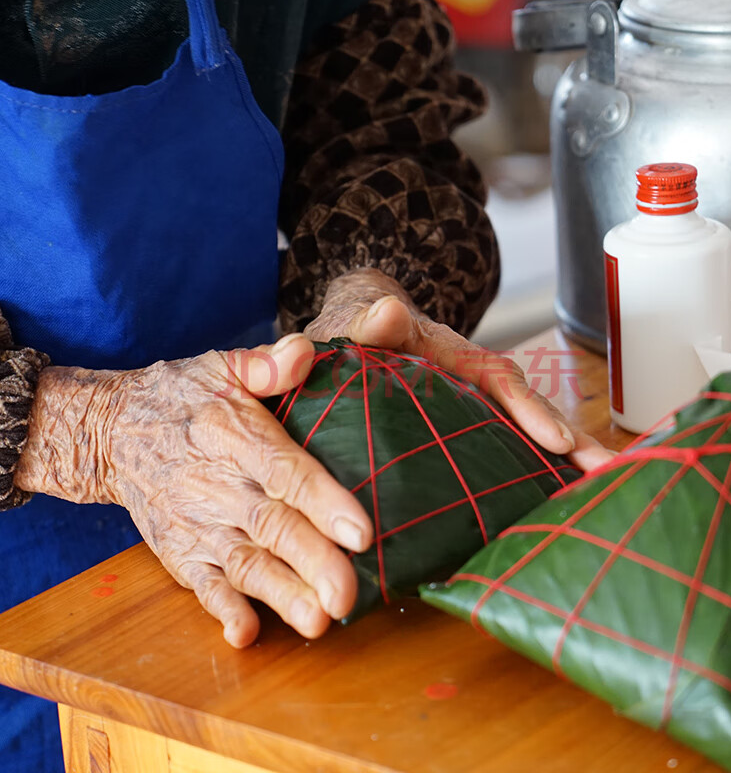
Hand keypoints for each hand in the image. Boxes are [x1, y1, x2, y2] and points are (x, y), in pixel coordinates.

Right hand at [15, 335, 373, 646]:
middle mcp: (216, 484)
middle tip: (347, 596)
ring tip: (317, 621)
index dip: (324, 501)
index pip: (285, 470)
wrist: (113, 431)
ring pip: (244, 564)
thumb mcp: (221, 367)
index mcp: (232, 436)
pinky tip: (247, 633)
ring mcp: (196, 523)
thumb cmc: (183, 397)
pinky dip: (222, 610)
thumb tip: (305, 351)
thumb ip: (264, 365)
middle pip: (271, 527)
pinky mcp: (179, 551)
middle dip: (311, 563)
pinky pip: (200, 585)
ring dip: (280, 594)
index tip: (362, 531)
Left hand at [305, 269, 613, 471]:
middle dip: (570, 441)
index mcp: (453, 354)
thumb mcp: (358, 323)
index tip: (556, 440)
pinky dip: (536, 472)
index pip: (497, 379)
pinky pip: (508, 449)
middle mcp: (476, 381)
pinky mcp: (472, 431)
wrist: (363, 331)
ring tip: (601, 493)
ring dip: (565, 460)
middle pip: (531, 408)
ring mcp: (477, 408)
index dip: (528, 409)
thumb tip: (387, 312)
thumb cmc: (360, 330)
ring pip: (529, 432)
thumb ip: (368, 323)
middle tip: (605, 473)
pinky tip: (558, 505)